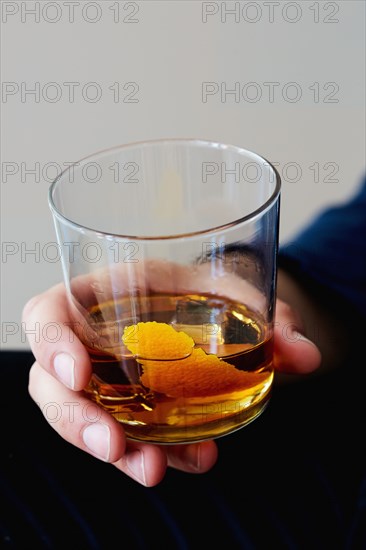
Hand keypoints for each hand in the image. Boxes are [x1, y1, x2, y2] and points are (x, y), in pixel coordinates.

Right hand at [23, 267, 320, 486]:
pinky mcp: (128, 410)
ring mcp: (105, 381)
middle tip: (114, 447)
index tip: (74, 373)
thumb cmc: (205, 289)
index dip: (49, 342)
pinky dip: (155, 453)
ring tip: (155, 469)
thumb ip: (270, 319)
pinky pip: (127, 438)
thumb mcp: (233, 291)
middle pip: (52, 384)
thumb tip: (305, 355)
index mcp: (102, 294)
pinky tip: (196, 458)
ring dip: (115, 452)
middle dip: (76, 421)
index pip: (46, 314)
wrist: (213, 312)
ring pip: (81, 422)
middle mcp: (92, 341)